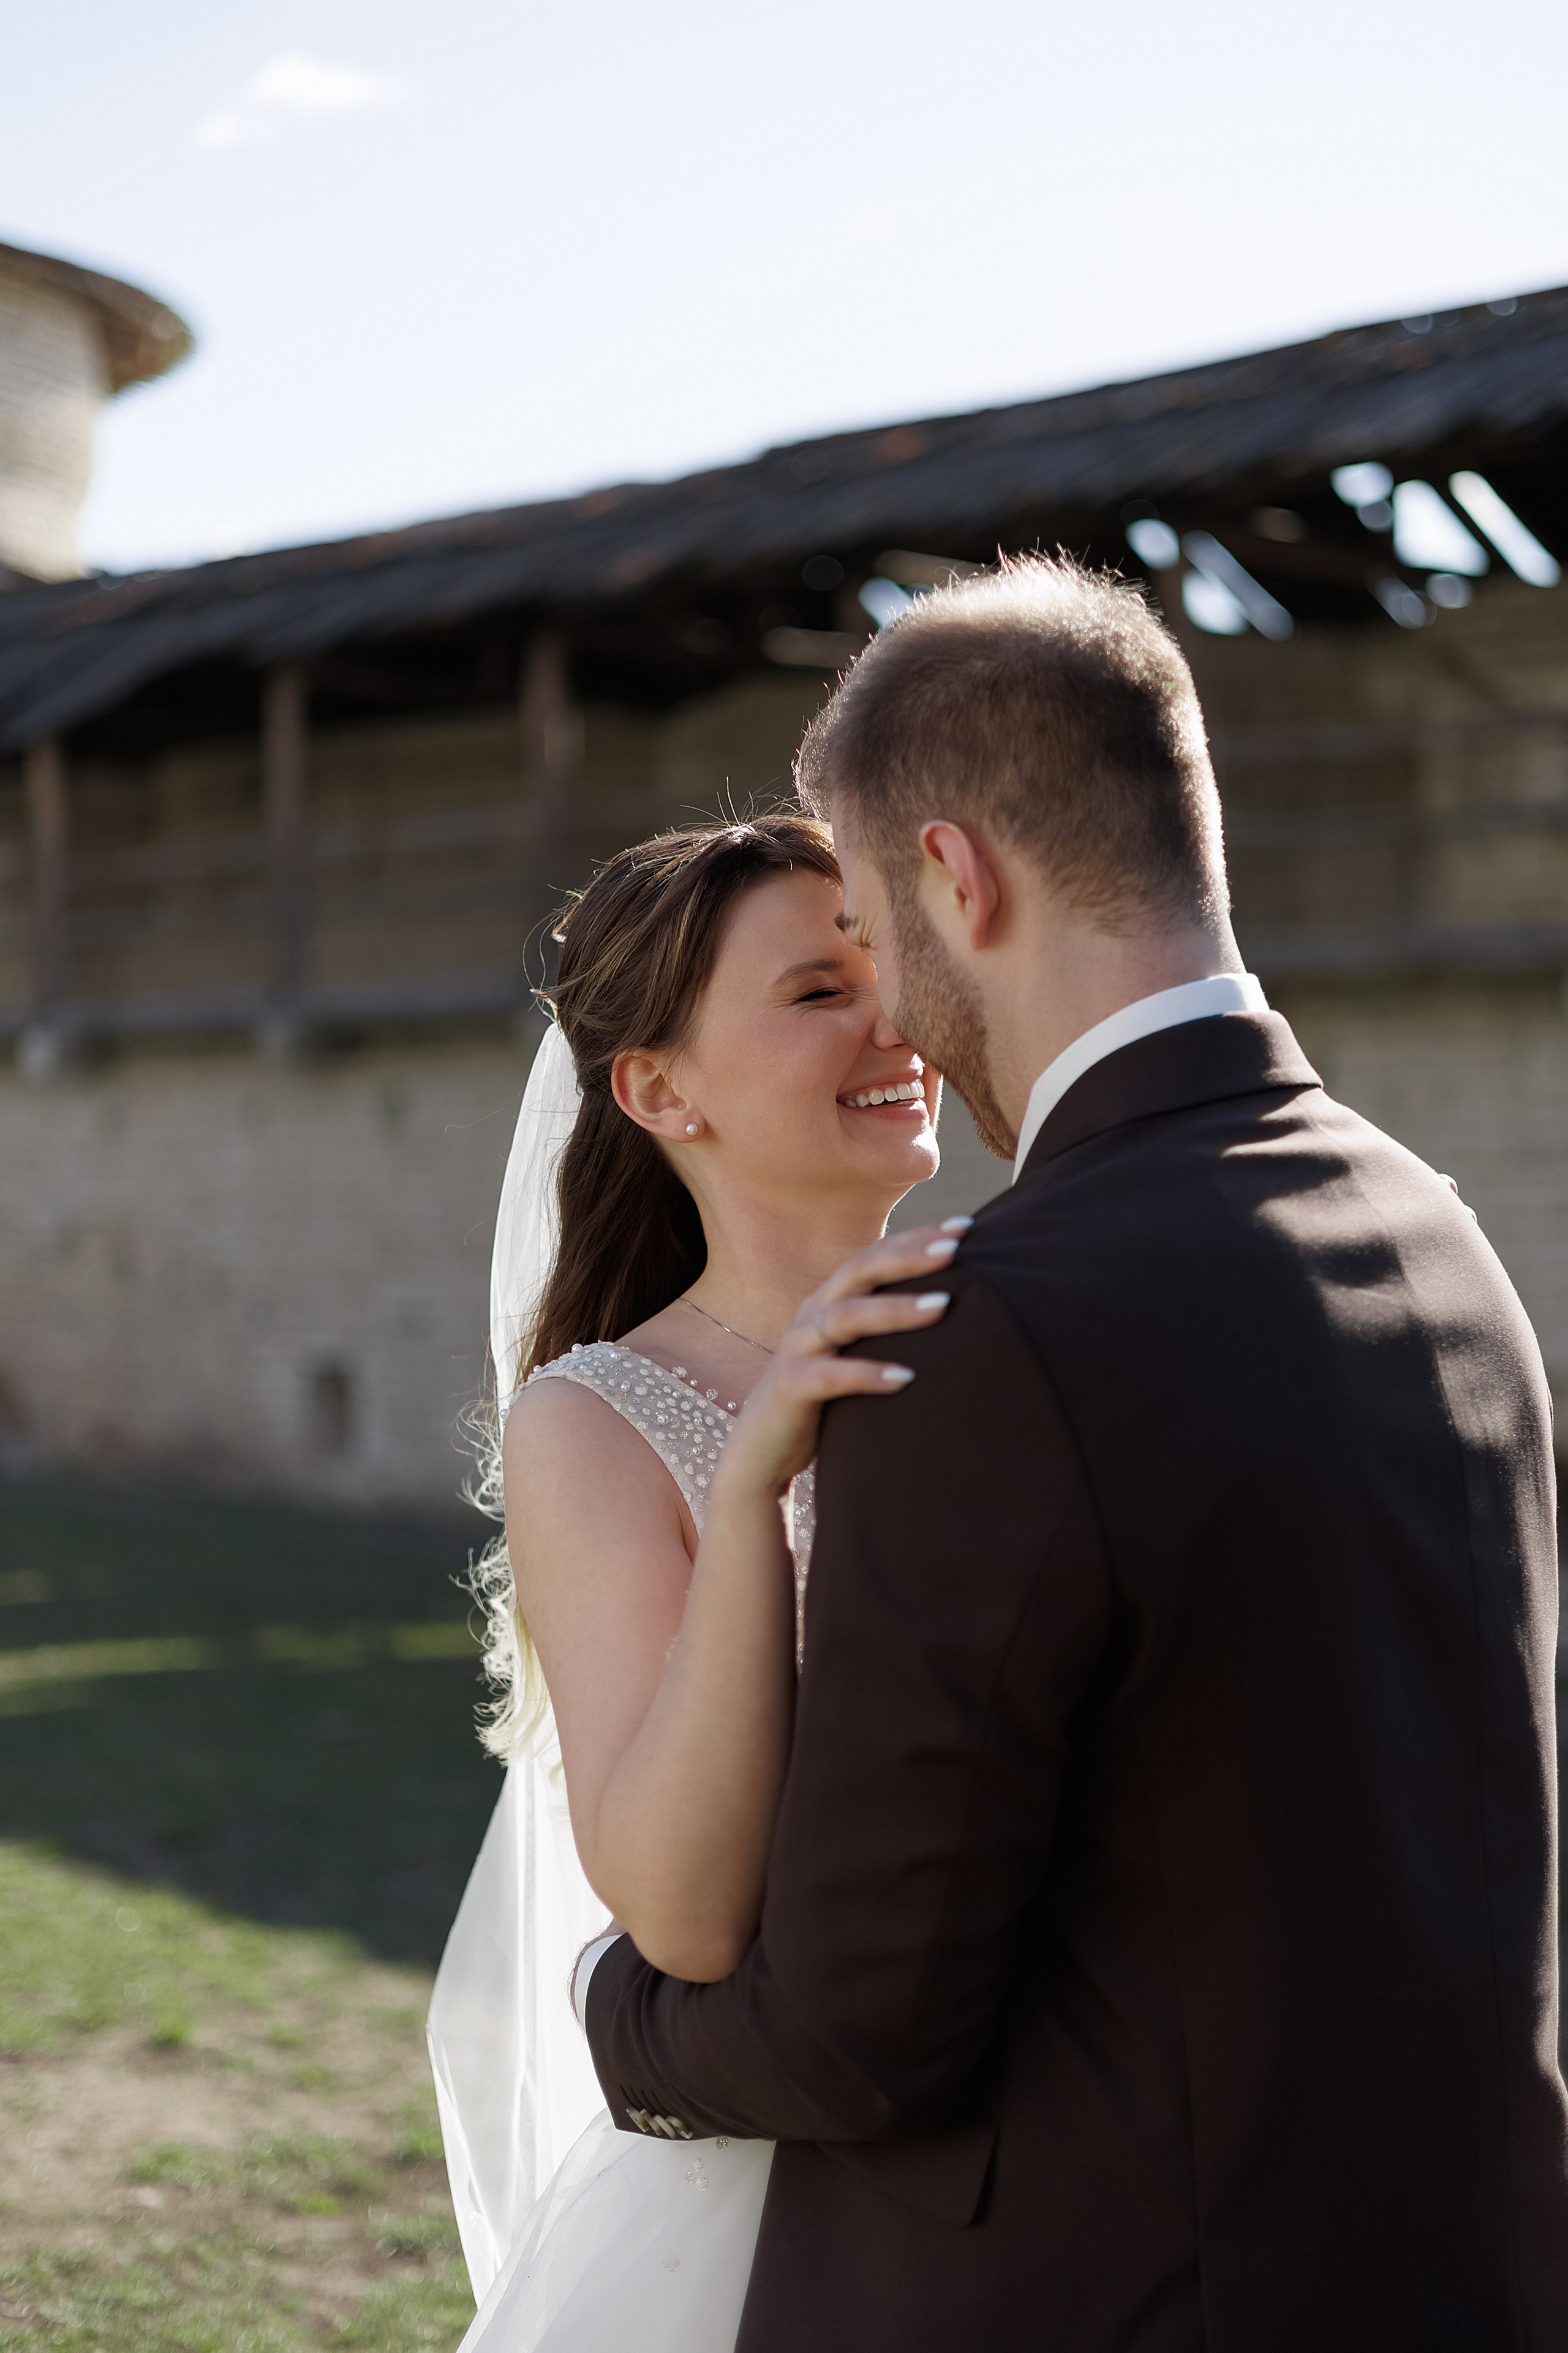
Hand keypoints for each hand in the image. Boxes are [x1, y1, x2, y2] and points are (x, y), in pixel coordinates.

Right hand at [714, 1219, 968, 1500]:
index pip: (876, 1254)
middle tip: (955, 1250)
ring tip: (942, 1307)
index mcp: (831, 1298)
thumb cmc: (825, 1398)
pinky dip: (869, 1373)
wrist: (763, 1447)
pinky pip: (831, 1376)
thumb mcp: (856, 1352)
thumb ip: (887, 1329)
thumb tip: (954, 1311)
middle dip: (908, 1257)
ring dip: (896, 1309)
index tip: (966, 1227)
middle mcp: (813, 1313)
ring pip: (847, 1315)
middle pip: (860, 1269)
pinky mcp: (791, 1386)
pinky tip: (906, 1378)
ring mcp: (799, 1347)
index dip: (917, 1237)